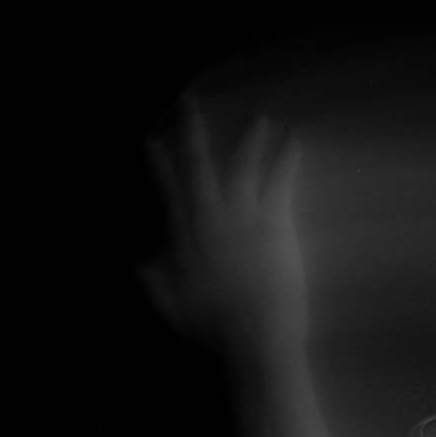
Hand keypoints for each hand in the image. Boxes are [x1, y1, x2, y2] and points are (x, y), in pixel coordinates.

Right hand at [143, 100, 307, 355]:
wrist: (256, 333)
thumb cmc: (217, 330)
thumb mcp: (176, 310)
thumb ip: (156, 286)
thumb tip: (139, 267)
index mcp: (186, 240)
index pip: (170, 194)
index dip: (161, 166)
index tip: (153, 141)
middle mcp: (210, 219)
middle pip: (199, 167)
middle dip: (193, 133)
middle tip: (190, 103)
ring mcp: (243, 217)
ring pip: (243, 167)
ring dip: (252, 139)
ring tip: (262, 116)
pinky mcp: (274, 221)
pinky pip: (280, 180)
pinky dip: (287, 158)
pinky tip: (296, 139)